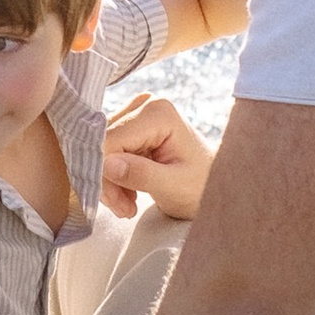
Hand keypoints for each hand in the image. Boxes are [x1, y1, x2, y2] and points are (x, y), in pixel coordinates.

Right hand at [100, 91, 213, 217]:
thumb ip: (141, 174)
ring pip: (102, 150)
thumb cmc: (200, 186)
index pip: (110, 140)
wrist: (213, 187)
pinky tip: (128, 194)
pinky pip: (107, 152)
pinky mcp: (131, 126)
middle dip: (108, 180)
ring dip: (110, 182)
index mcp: (158, 113)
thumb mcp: (173, 187)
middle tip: (124, 209)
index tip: (116, 203)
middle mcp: (144, 105)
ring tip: (128, 206)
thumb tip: (107, 164)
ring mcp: (137, 113)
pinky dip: (113, 177)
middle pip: (103, 144)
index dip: (104, 172)